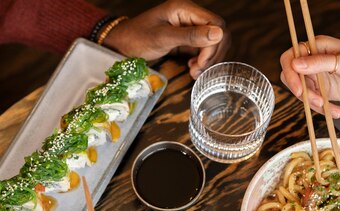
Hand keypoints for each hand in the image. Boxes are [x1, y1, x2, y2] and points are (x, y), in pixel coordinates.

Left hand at [103, 0, 229, 78]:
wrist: (121, 46)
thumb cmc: (137, 38)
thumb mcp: (163, 38)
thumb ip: (191, 36)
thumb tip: (219, 33)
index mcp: (185, 9)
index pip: (216, 24)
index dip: (214, 45)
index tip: (202, 63)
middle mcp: (190, 16)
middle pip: (218, 34)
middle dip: (212, 55)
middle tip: (198, 71)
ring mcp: (189, 28)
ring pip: (213, 43)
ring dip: (208, 60)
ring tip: (195, 72)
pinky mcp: (187, 40)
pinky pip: (203, 50)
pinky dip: (202, 61)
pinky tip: (192, 68)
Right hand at [279, 35, 339, 118]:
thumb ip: (320, 63)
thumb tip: (295, 64)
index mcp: (315, 48)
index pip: (289, 59)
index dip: (290, 74)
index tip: (299, 90)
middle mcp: (312, 62)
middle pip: (292, 79)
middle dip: (303, 94)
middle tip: (319, 102)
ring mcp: (317, 77)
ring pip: (303, 94)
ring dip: (316, 105)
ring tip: (335, 111)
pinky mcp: (323, 90)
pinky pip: (315, 103)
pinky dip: (326, 110)